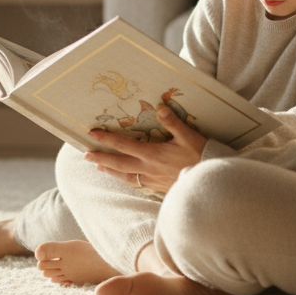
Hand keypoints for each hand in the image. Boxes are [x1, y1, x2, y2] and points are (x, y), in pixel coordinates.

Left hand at [85, 105, 207, 193]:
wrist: (210, 183)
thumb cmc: (201, 156)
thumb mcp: (189, 136)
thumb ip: (173, 122)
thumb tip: (160, 106)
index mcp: (153, 154)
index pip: (124, 145)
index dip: (106, 139)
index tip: (91, 134)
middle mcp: (149, 168)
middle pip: (119, 163)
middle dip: (101, 158)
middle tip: (85, 155)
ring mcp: (153, 180)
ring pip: (126, 177)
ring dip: (111, 171)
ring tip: (99, 167)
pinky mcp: (159, 187)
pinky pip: (138, 185)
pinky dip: (128, 181)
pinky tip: (126, 179)